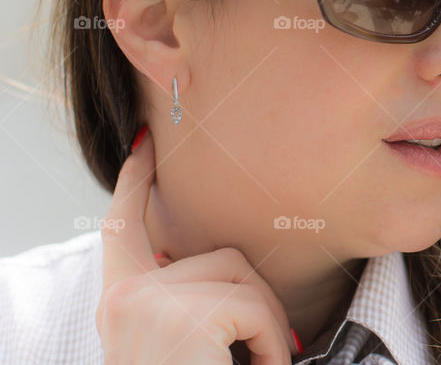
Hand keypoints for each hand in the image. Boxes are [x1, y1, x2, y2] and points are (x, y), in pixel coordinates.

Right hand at [96, 125, 299, 364]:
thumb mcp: (179, 344)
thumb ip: (190, 301)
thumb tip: (233, 268)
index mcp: (120, 301)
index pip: (123, 225)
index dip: (133, 181)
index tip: (144, 143)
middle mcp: (125, 296)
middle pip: (218, 256)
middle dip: (256, 300)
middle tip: (265, 351)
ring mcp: (150, 303)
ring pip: (244, 276)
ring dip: (268, 325)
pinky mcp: (182, 316)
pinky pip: (255, 307)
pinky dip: (273, 342)